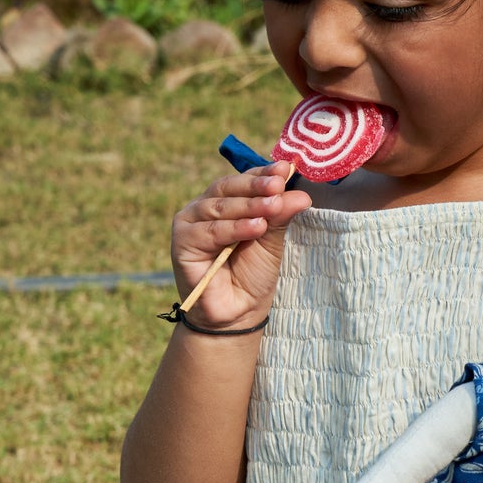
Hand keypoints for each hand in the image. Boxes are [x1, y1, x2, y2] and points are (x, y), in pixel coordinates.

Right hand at [171, 164, 308, 327]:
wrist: (238, 314)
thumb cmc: (253, 275)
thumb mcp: (271, 240)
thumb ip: (280, 214)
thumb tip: (300, 192)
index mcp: (225, 202)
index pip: (243, 180)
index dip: (262, 173)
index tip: (284, 169)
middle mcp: (204, 208)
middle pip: (228, 188)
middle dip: (256, 186)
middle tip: (278, 186)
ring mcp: (190, 223)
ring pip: (220, 207)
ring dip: (249, 206)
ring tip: (273, 206)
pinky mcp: (182, 242)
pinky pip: (210, 231)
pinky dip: (234, 228)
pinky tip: (256, 227)